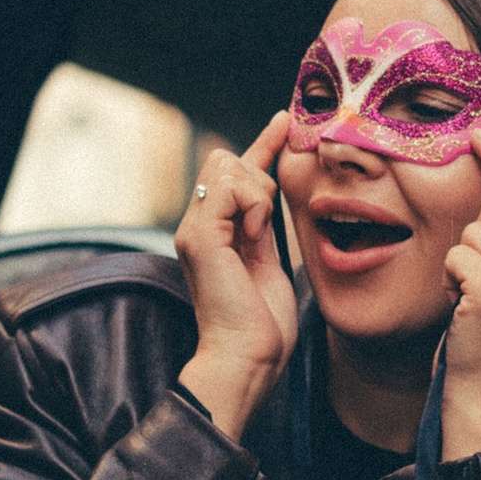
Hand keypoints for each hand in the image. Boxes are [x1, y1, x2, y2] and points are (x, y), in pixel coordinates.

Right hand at [172, 109, 295, 440]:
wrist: (247, 358)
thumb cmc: (262, 323)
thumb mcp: (268, 260)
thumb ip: (261, 225)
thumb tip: (270, 189)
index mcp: (212, 231)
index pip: (231, 169)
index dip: (263, 143)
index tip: (287, 121)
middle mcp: (196, 225)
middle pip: (225, 158)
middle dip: (259, 174)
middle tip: (266, 221)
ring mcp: (193, 229)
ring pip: (229, 167)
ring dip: (258, 194)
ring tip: (260, 235)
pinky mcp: (199, 237)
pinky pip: (231, 188)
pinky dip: (253, 206)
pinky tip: (254, 235)